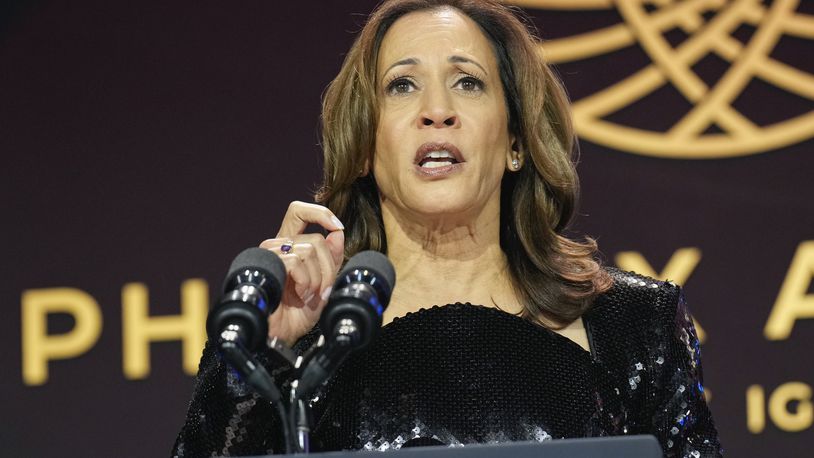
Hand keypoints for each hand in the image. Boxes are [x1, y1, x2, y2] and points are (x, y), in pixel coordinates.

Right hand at [259, 201, 344, 346]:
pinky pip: (296, 261)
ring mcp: (270, 254)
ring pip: (310, 249)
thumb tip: (338, 234)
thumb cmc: (298, 313)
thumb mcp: (323, 283)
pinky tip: (300, 296)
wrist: (280, 335)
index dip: (320, 213)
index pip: (299, 211)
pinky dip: (306, 281)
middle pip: (316, 237)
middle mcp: (277, 245)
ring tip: (310, 295)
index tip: (338, 228)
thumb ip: (332, 259)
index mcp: (290, 245)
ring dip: (318, 277)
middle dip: (330, 266)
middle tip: (324, 289)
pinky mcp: (266, 265)